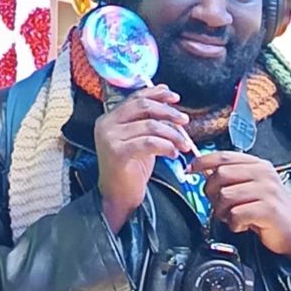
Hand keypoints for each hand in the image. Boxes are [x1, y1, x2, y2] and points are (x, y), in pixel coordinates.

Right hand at [95, 85, 189, 232]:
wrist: (118, 196)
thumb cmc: (130, 169)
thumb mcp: (140, 138)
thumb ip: (148, 119)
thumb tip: (166, 99)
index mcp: (110, 118)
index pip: (136, 97)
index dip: (157, 94)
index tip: (175, 98)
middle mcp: (106, 124)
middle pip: (143, 106)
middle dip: (168, 112)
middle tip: (184, 121)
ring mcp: (109, 137)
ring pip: (150, 125)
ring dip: (172, 134)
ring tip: (183, 144)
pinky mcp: (117, 152)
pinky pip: (149, 142)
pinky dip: (166, 146)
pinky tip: (173, 153)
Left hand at [187, 151, 290, 271]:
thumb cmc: (266, 209)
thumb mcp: (249, 187)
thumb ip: (230, 177)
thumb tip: (201, 170)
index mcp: (257, 164)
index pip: (224, 156)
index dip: (202, 162)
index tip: (189, 170)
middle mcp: (264, 174)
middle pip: (221, 175)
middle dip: (212, 193)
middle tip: (220, 206)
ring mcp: (268, 191)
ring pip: (226, 196)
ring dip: (223, 212)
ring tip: (233, 217)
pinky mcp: (269, 210)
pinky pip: (237, 214)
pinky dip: (234, 224)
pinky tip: (242, 225)